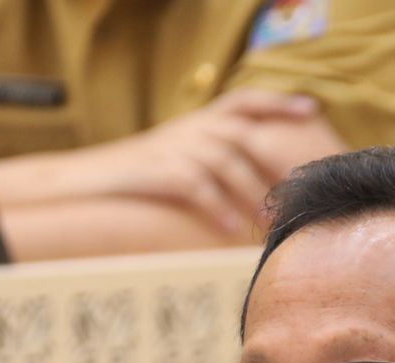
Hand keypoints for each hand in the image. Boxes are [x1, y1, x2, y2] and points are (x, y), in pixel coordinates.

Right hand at [0, 89, 346, 236]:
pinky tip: (231, 230)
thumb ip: (217, 155)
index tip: (311, 111)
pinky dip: (217, 208)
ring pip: (224, 162)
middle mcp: (190, 128)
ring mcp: (173, 148)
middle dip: (276, 160)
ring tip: (270, 221)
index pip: (245, 100)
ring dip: (251, 192)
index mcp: (199, 120)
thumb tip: (262, 180)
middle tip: (301, 190)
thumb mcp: (180, 154)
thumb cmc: (141, 176)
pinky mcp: (158, 171)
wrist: (83, 182)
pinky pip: (196, 187)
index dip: (278, 102)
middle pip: (244, 134)